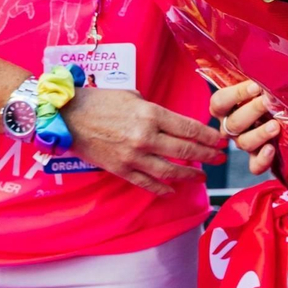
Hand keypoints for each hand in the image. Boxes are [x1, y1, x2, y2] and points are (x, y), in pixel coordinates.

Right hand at [59, 87, 225, 194]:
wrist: (67, 116)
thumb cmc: (99, 101)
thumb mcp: (133, 97)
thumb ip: (155, 112)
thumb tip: (171, 123)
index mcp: (152, 114)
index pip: (189, 129)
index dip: (209, 137)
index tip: (221, 141)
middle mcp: (146, 137)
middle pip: (185, 151)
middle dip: (207, 157)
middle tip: (220, 159)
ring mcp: (133, 156)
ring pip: (170, 171)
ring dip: (189, 176)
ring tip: (201, 176)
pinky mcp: (120, 170)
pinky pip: (146, 183)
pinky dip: (162, 188)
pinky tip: (172, 190)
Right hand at [209, 79, 280, 175]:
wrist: (282, 112)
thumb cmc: (265, 93)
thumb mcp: (258, 84)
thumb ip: (256, 78)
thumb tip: (266, 66)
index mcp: (225, 107)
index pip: (220, 102)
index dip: (237, 94)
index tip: (256, 86)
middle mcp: (230, 126)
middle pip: (234, 123)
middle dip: (253, 111)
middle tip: (269, 101)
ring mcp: (242, 142)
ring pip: (243, 143)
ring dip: (259, 134)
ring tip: (275, 126)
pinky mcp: (256, 158)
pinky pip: (254, 166)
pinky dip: (262, 160)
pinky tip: (271, 149)